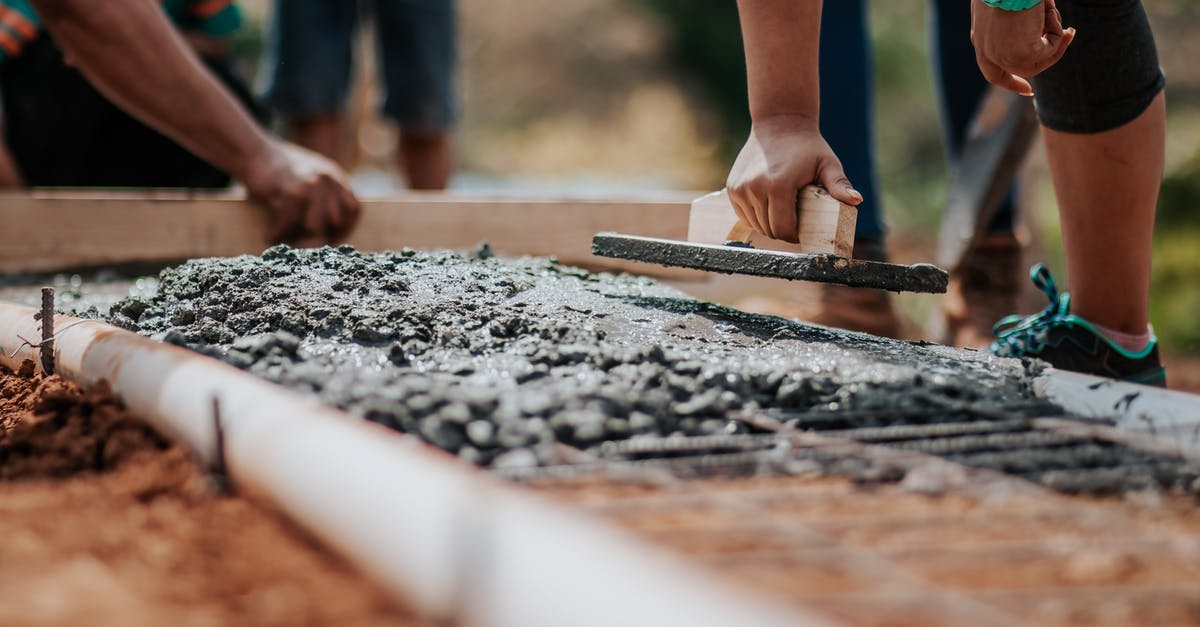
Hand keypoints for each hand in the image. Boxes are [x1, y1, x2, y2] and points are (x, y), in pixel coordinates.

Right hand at [241, 140, 360, 243]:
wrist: (254, 151)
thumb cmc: (280, 168)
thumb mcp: (312, 174)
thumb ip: (326, 193)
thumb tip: (331, 228)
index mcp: (335, 176)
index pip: (354, 209)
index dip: (345, 228)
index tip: (332, 239)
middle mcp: (327, 180)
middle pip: (333, 221)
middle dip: (318, 235)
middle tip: (302, 242)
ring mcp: (310, 185)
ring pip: (313, 226)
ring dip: (296, 235)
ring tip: (283, 237)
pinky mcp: (290, 191)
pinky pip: (288, 223)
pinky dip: (277, 232)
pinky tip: (270, 234)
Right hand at [726, 115, 860, 242]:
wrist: (779, 123)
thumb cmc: (808, 147)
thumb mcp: (827, 164)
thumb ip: (839, 185)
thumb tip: (856, 200)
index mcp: (778, 186)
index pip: (784, 229)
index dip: (795, 235)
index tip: (803, 229)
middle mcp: (755, 188)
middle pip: (769, 230)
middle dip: (783, 231)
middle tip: (795, 220)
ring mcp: (740, 189)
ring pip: (756, 225)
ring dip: (769, 224)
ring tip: (782, 210)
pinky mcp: (733, 188)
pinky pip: (745, 215)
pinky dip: (756, 216)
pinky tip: (768, 204)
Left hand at [970, 0, 1074, 95]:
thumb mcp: (1003, 4)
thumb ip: (1011, 23)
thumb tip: (1036, 28)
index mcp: (981, 40)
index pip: (993, 72)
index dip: (1010, 82)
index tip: (1028, 91)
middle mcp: (989, 52)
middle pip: (1022, 69)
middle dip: (1049, 56)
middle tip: (1068, 34)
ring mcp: (1004, 56)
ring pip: (1039, 60)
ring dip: (1055, 38)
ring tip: (1058, 15)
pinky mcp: (1022, 53)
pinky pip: (1050, 50)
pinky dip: (1056, 30)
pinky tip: (1050, 10)